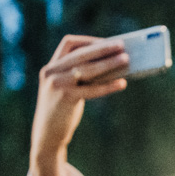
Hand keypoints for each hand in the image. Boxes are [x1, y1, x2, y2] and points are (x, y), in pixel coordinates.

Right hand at [30, 35, 129, 175]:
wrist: (48, 134)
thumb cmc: (63, 110)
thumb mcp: (68, 89)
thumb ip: (82, 76)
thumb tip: (113, 65)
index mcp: (51, 66)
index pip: (69, 44)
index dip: (89, 41)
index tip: (107, 42)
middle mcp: (51, 72)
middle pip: (81, 53)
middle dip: (103, 48)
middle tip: (122, 46)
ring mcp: (56, 84)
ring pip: (87, 69)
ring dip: (108, 63)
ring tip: (126, 60)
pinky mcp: (65, 97)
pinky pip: (92, 89)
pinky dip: (108, 86)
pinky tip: (122, 83)